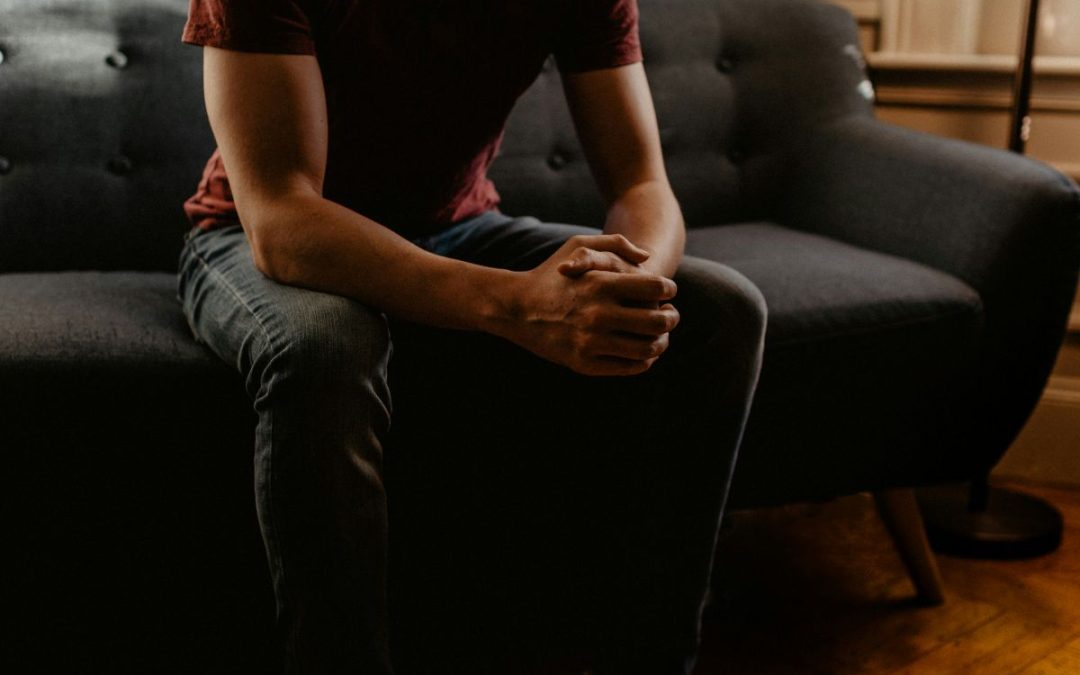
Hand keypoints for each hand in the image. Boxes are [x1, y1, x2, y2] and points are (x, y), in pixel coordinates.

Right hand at [500, 234, 679, 375]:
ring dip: (662, 342)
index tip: (668, 293)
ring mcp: (591, 342)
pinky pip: (629, 367)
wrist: (515, 308)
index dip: (669, 290)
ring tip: (661, 336)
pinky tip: (644, 353)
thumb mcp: (578, 244)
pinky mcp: (584, 364)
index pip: (655, 289)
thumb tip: (647, 258)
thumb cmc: (551, 273)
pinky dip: (644, 361)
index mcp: (600, 284)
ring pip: (648, 349)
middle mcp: (598, 314)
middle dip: (672, 318)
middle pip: (658, 321)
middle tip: (671, 316)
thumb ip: (615, 244)